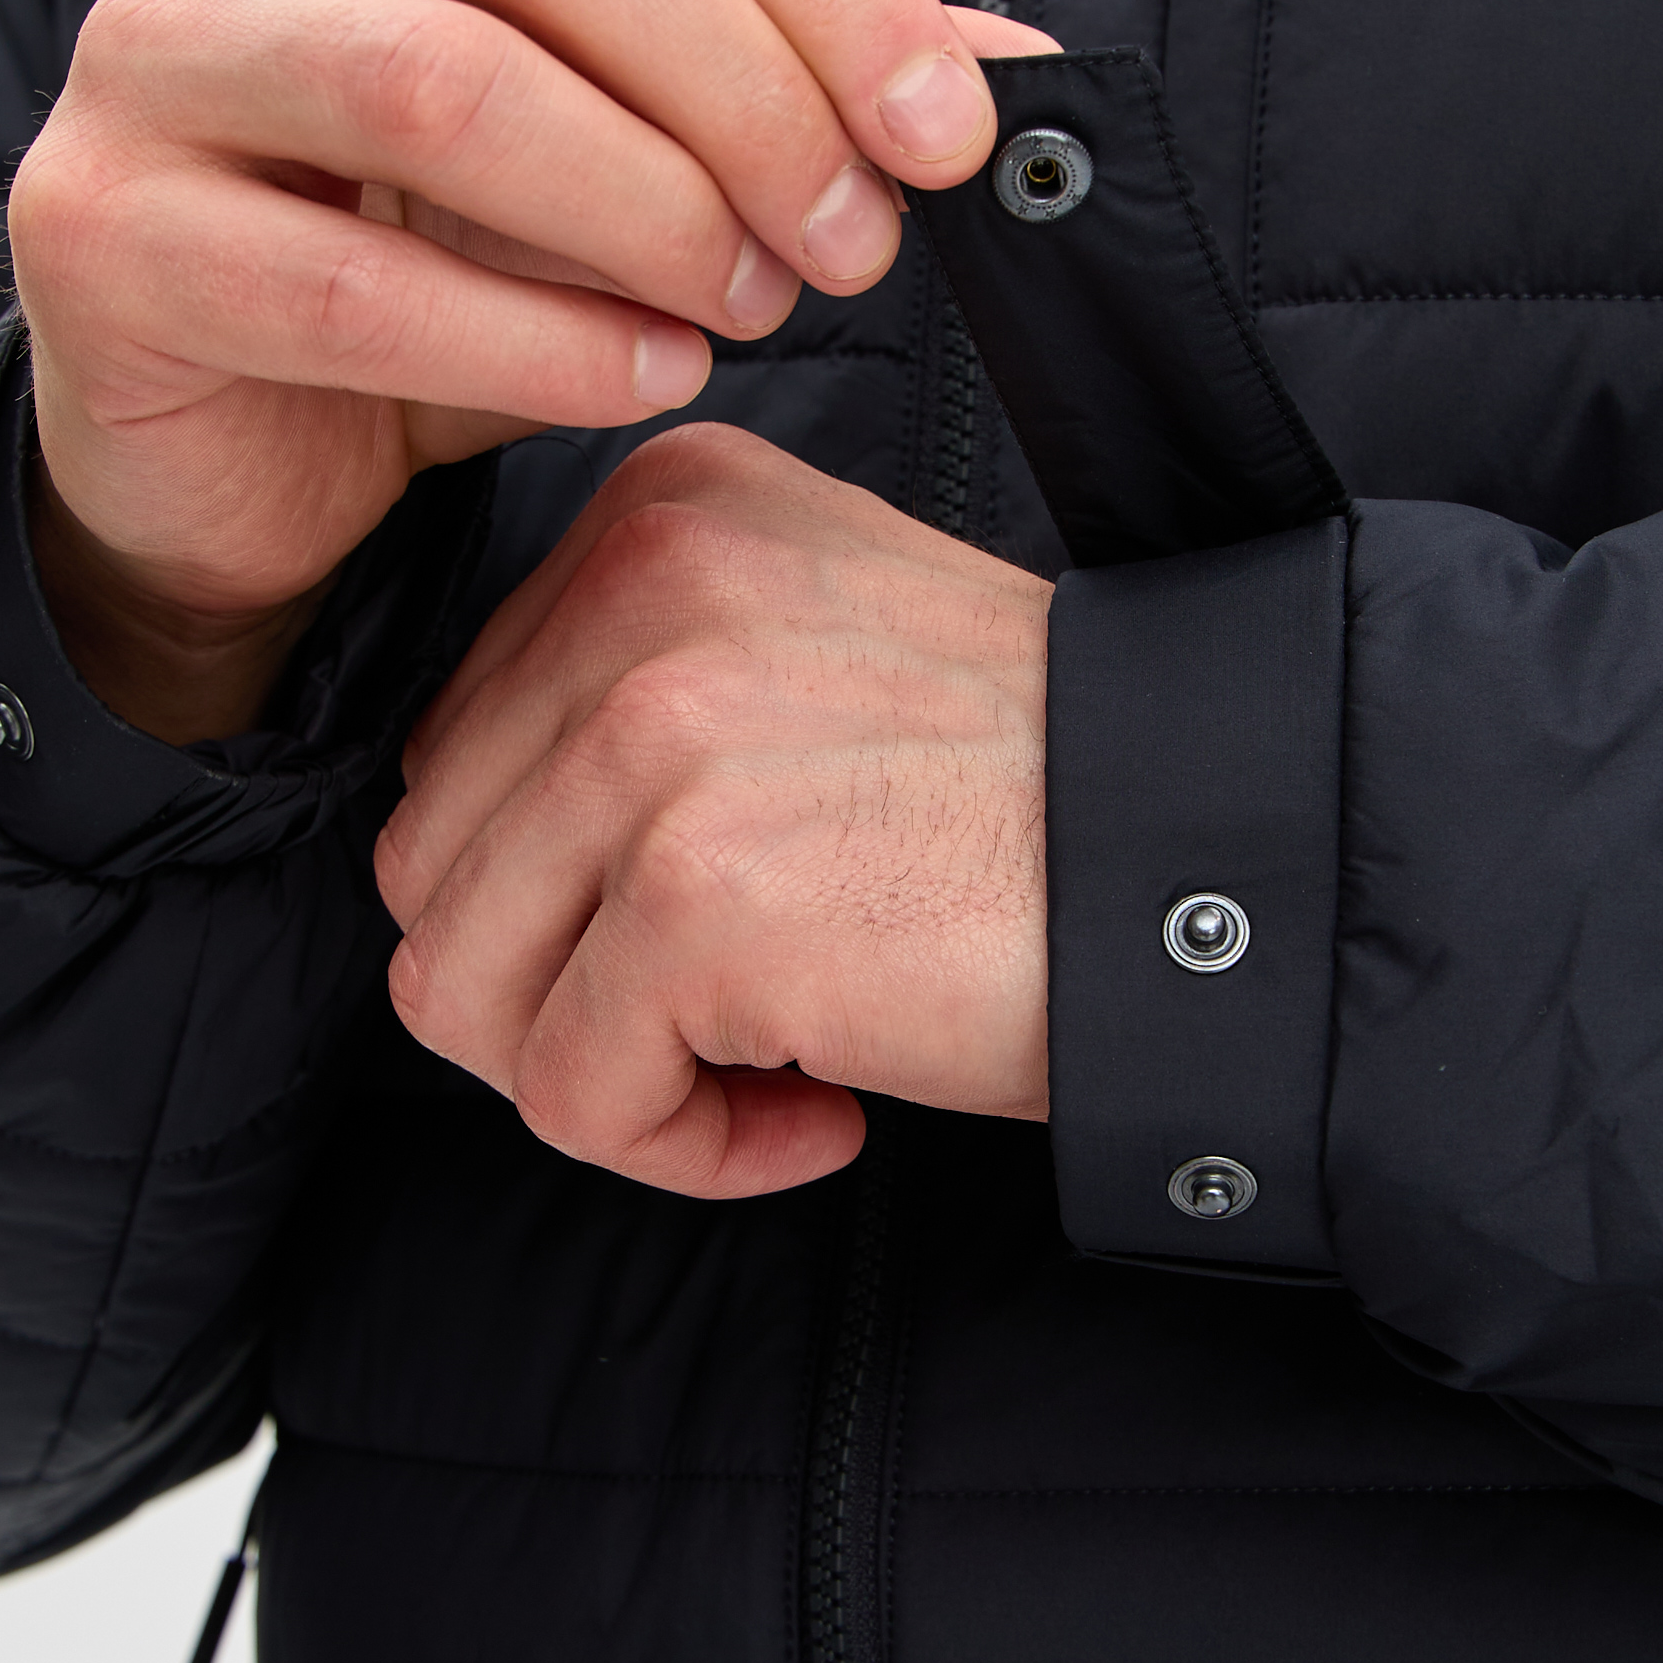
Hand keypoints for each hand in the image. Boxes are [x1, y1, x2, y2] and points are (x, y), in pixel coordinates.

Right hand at [4, 0, 1044, 739]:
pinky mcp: (92, 228)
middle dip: (749, 92)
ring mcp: (144, 45)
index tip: (950, 130)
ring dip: (648, 212)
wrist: (230, 434)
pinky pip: (348, 282)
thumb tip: (1010, 72)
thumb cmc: (440, 241)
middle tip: (854, 240)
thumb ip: (795, 78)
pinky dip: (532, 344)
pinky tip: (642, 381)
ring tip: (750, 309)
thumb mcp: (636, 130)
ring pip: (448, 86)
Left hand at [375, 425, 1050, 1197]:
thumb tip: (486, 869)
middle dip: (565, 993)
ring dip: (615, 1078)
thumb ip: (644, 700)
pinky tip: (827, 1114)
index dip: (568, 894)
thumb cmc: (1045, 796)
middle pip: (436, 872)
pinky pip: (576, 1097)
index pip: (464, 750)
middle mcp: (639, 591)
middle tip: (735, 1025)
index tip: (727, 932)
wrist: (1227, 860)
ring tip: (780, 1070)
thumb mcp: (822, 651)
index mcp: (663, 512)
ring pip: (465, 993)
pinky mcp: (689, 897)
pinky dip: (690, 1150)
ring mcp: (652, 739)